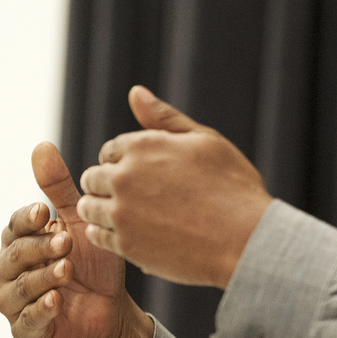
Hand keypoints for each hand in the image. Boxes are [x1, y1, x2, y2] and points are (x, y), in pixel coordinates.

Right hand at [0, 142, 152, 337]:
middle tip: (67, 241)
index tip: (45, 212)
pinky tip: (57, 300)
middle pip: (14, 255)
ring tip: (67, 268)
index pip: (14, 225)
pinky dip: (41, 309)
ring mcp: (14, 302)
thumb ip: (59, 188)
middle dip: (40, 248)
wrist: (114, 309)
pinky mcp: (25, 330)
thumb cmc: (94, 262)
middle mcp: (9, 270)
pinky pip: (27, 321)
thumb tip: (41, 145)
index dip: (27, 219)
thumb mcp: (80, 222)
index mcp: (20, 241)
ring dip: (43, 276)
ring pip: (19, 287)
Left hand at [75, 86, 272, 288]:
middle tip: (136, 197)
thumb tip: (135, 92)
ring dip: (102, 209)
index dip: (124, 161)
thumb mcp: (206, 141)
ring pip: (89, 207)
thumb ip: (165, 118)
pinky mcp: (125, 245)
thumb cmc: (234, 188)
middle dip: (108, 184)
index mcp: (143, 146)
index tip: (143, 174)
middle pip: (93, 177)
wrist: (247, 241)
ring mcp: (122, 213)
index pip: (110, 150)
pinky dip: (107, 234)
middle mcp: (125, 177)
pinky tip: (132, 234)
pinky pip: (97, 236)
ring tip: (132, 216)